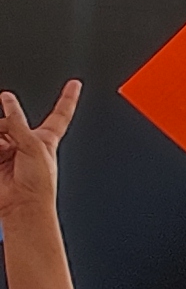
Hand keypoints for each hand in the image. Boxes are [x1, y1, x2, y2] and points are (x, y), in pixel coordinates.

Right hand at [0, 83, 78, 230]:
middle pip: (13, 120)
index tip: (75, 84)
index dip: (68, 98)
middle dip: (9, 124)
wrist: (22, 204)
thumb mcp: (35, 147)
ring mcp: (9, 147)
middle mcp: (28, 141)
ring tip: (4, 152)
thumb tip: (8, 105)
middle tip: (11, 142)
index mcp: (47, 139)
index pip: (60, 113)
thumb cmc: (38, 184)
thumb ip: (19, 124)